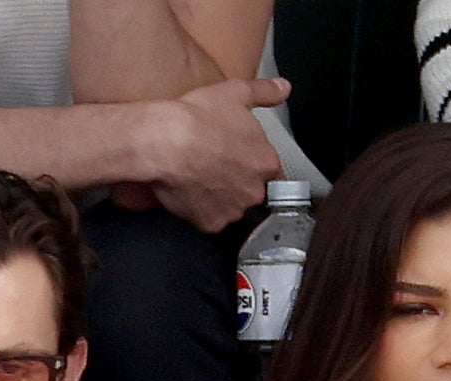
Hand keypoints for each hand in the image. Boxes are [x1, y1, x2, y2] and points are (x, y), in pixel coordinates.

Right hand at [144, 76, 289, 231]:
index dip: (251, 161)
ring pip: (231, 206)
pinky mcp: (211, 223)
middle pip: (251, 190)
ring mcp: (233, 210)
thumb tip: (284, 88)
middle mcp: (255, 191)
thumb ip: (264, 92)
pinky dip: (201, 210)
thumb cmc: (199, 117)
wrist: (166, 142)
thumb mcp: (235, 93)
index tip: (234, 155)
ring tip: (199, 178)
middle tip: (214, 164)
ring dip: (220, 197)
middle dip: (237, 180)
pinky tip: (189, 192)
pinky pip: (209, 219)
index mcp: (266, 162)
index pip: (269, 169)